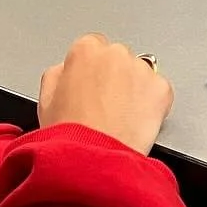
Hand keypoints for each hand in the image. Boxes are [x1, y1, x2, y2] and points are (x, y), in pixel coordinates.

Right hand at [37, 34, 173, 155]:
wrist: (92, 159)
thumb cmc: (69, 135)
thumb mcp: (45, 100)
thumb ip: (57, 74)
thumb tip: (66, 71)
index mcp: (85, 50)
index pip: (92, 47)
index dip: (91, 71)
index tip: (91, 86)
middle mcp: (115, 53)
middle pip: (117, 59)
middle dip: (114, 77)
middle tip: (105, 106)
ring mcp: (141, 70)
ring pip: (139, 74)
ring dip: (133, 90)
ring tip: (119, 117)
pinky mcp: (161, 89)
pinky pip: (158, 92)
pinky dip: (152, 105)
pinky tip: (135, 122)